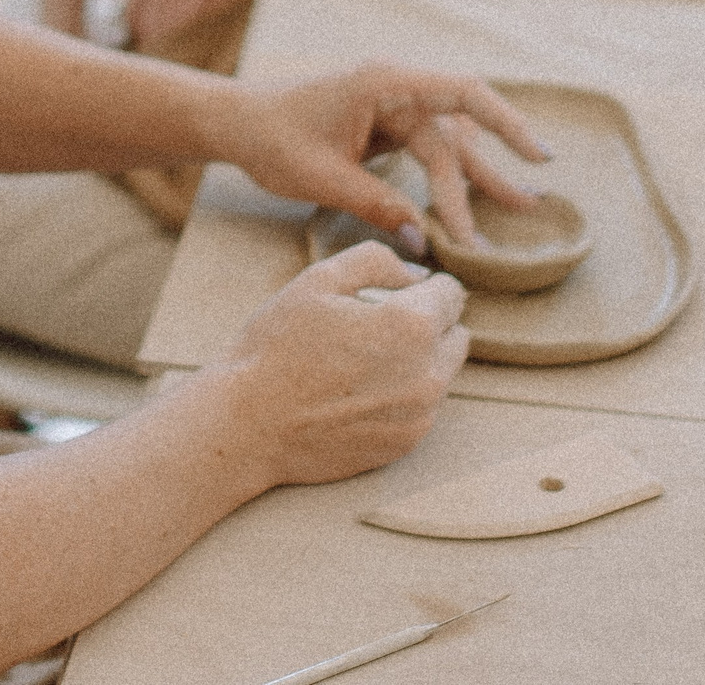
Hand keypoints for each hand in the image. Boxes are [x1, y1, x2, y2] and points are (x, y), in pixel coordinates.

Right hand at [208, 241, 468, 485]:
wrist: (248, 425)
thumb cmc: (277, 347)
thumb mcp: (319, 279)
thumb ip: (377, 261)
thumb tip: (415, 274)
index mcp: (411, 325)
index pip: (452, 293)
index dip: (423, 286)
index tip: (394, 292)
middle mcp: (428, 373)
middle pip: (456, 334)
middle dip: (429, 323)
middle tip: (378, 324)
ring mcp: (420, 414)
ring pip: (443, 373)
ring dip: (419, 360)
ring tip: (363, 360)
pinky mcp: (406, 443)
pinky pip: (423, 407)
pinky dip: (403, 395)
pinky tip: (358, 392)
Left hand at [224, 65, 551, 253]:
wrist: (237, 122)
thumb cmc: (273, 139)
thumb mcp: (323, 178)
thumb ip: (376, 206)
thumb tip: (422, 242)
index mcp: (385, 83)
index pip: (462, 94)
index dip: (506, 122)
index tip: (536, 157)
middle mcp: (396, 88)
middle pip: (456, 130)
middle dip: (489, 171)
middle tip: (529, 203)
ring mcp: (392, 105)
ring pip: (446, 142)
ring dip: (475, 176)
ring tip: (516, 206)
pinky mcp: (385, 125)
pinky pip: (427, 150)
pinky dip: (448, 176)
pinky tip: (469, 200)